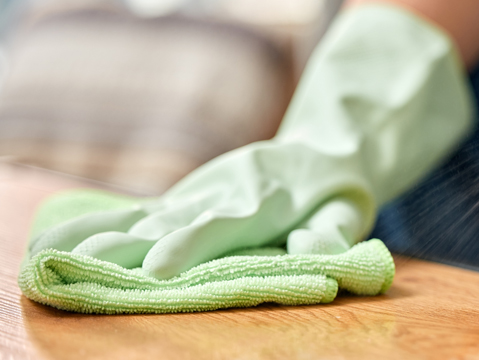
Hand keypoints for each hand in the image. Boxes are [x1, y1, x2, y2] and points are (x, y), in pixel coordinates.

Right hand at [28, 4, 473, 277]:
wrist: (320, 147)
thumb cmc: (335, 190)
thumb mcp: (347, 210)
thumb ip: (331, 233)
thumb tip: (315, 254)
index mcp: (267, 201)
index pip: (225, 224)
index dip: (191, 244)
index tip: (158, 270)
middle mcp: (224, 194)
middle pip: (173, 221)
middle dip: (131, 247)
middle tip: (86, 270)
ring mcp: (199, 193)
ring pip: (147, 216)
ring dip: (104, 238)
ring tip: (57, 260)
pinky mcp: (184, 197)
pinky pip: (140, 212)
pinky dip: (101, 226)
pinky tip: (62, 243)